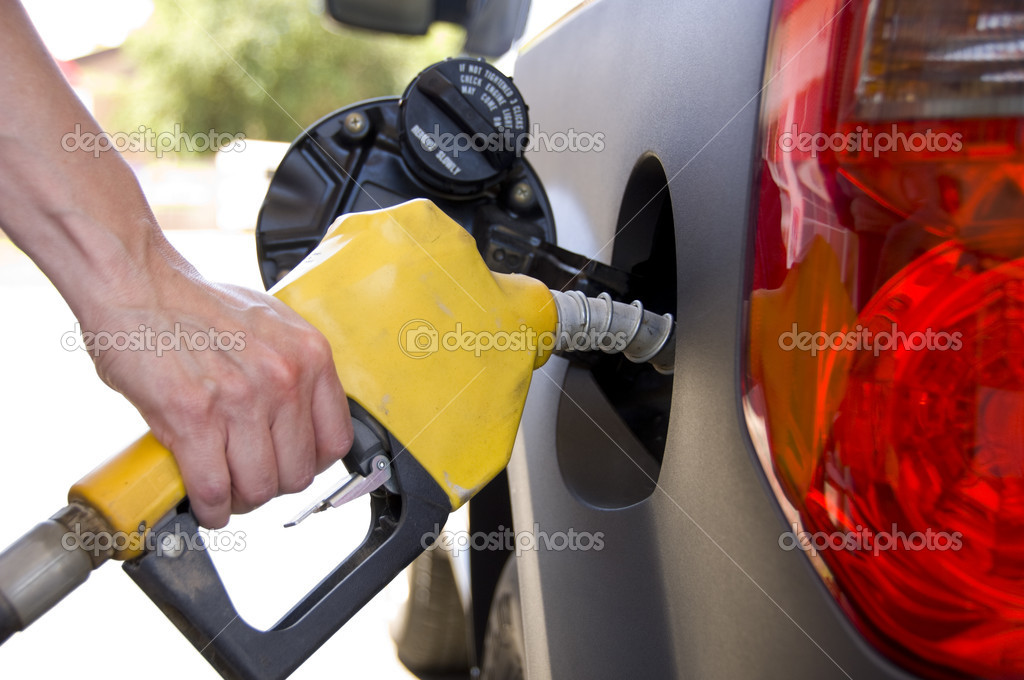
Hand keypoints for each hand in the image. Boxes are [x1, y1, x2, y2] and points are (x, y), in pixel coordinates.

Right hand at [83, 268, 352, 527]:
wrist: (138, 284)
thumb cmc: (196, 304)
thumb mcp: (270, 326)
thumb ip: (291, 370)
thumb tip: (296, 420)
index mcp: (309, 355)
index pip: (336, 440)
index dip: (311, 464)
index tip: (290, 466)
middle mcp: (284, 378)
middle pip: (298, 473)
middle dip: (272, 485)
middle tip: (249, 481)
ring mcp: (241, 400)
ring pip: (259, 487)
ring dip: (240, 501)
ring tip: (225, 493)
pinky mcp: (193, 417)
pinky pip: (214, 488)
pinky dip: (210, 509)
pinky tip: (205, 506)